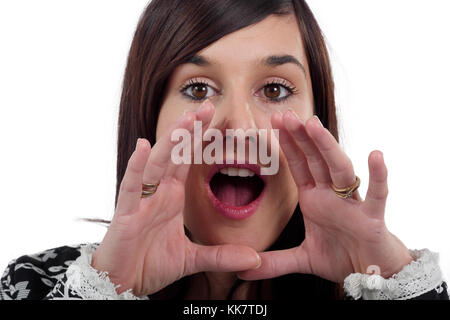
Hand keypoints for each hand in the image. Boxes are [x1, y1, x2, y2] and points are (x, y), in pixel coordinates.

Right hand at [92, 99, 260, 295]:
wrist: (121, 285)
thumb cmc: (149, 264)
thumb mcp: (192, 258)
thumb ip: (221, 256)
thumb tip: (254, 259)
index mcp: (171, 197)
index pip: (187, 161)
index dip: (200, 140)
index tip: (216, 119)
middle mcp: (157, 193)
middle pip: (174, 155)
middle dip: (189, 130)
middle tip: (207, 106)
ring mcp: (140, 201)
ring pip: (156, 164)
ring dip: (170, 141)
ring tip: (185, 119)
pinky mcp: (125, 215)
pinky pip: (130, 187)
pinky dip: (136, 167)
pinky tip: (143, 146)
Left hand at [238, 110, 411, 282]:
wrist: (370, 274)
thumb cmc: (341, 257)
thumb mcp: (302, 258)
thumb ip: (274, 262)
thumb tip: (243, 269)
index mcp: (315, 199)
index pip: (299, 165)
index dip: (288, 144)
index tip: (275, 122)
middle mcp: (331, 196)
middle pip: (316, 160)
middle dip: (301, 137)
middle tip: (286, 114)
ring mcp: (352, 204)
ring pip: (340, 170)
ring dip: (327, 147)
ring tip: (314, 125)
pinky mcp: (372, 218)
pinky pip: (377, 195)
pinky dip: (377, 176)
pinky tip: (375, 155)